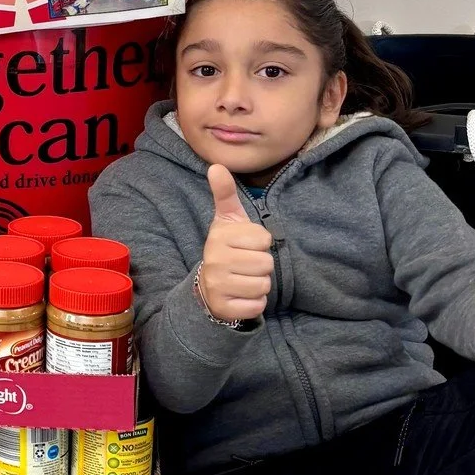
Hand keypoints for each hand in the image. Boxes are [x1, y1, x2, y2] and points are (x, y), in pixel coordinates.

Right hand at [198, 165, 272, 323]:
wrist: (209, 285)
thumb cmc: (227, 248)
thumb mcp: (227, 220)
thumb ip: (225, 194)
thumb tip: (216, 166)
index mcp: (219, 237)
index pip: (264, 240)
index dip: (260, 243)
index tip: (245, 245)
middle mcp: (215, 261)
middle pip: (266, 263)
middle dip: (261, 265)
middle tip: (245, 264)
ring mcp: (218, 286)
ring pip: (263, 285)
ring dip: (259, 284)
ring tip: (243, 279)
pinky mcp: (225, 308)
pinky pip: (257, 306)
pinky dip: (254, 303)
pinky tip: (241, 295)